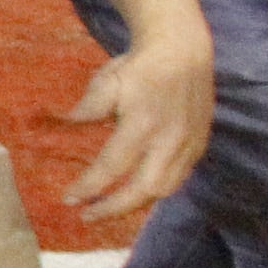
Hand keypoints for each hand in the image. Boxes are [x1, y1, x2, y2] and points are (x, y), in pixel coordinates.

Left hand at [63, 38, 211, 220]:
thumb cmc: (138, 66)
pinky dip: (155, 191)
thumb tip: (67, 124)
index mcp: (142, 123)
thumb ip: (89, 107)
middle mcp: (170, 139)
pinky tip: (135, 194)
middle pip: (144, 189)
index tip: (68, 200)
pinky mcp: (199, 145)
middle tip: (87, 216)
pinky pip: (178, 178)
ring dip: (135, 205)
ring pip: (164, 189)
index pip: (112, 166)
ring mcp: (189, 144)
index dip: (89, 187)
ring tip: (108, 210)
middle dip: (114, 208)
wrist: (182, 51)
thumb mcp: (107, 80)